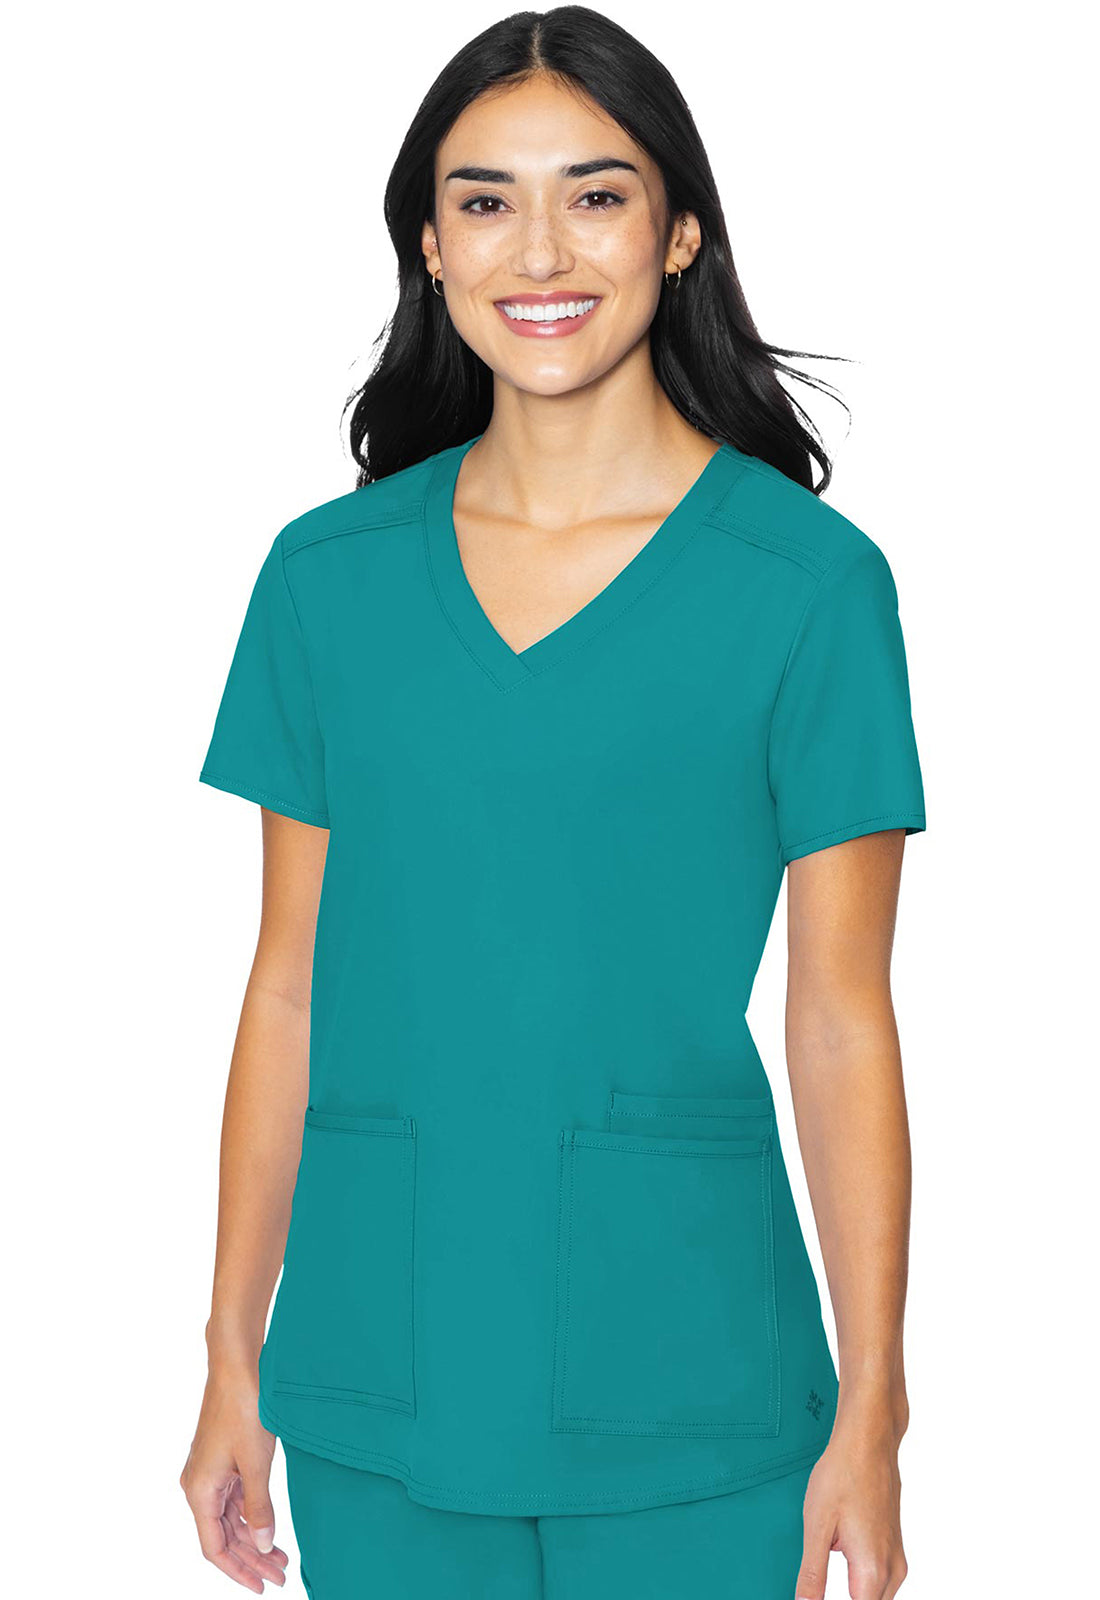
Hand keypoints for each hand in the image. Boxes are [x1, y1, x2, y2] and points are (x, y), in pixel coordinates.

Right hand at [180, 1361, 289, 1591]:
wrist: (238, 1365)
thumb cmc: (244, 1408)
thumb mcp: (256, 1463)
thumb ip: (259, 1507)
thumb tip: (264, 1544)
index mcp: (199, 1491)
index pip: (214, 1548)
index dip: (238, 1571)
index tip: (262, 1587)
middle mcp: (199, 1485)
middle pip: (223, 1536)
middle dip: (251, 1558)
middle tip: (281, 1575)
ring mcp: (210, 1472)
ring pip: (230, 1518)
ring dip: (254, 1538)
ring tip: (281, 1557)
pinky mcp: (222, 1459)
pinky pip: (234, 1498)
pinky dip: (252, 1514)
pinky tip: (269, 1525)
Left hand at [794, 1405, 907, 1599]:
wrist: (869, 1440)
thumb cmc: (842, 1474)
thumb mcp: (816, 1526)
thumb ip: (813, 1574)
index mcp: (872, 1570)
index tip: (814, 1597)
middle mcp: (892, 1569)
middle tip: (815, 1586)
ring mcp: (897, 1556)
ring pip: (877, 1595)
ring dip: (855, 1592)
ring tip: (826, 1564)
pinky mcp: (894, 1545)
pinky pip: (881, 1577)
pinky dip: (862, 1578)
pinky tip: (841, 1550)